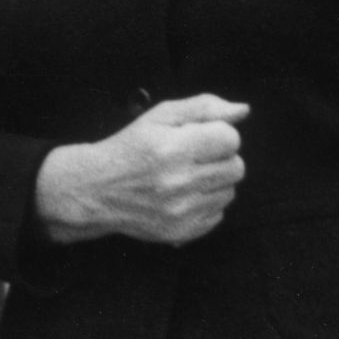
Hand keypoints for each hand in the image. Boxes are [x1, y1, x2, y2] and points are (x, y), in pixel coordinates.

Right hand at [33, 94, 247, 244]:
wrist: (96, 189)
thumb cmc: (130, 148)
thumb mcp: (159, 117)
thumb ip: (203, 107)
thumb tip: (242, 110)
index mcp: (173, 148)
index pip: (230, 139)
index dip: (217, 134)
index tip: (199, 137)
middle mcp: (179, 181)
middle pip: (236, 167)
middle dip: (219, 158)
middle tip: (193, 157)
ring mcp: (182, 210)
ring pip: (230, 191)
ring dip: (214, 181)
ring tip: (187, 176)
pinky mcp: (183, 231)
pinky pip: (219, 214)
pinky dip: (205, 203)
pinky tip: (183, 195)